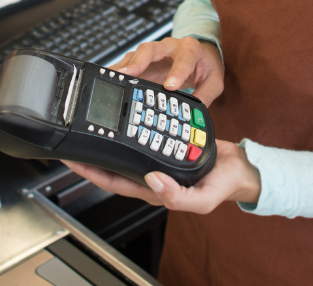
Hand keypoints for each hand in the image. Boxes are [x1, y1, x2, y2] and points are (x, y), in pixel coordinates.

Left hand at [62, 140, 260, 213]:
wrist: (241, 168)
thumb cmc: (223, 186)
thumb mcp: (203, 198)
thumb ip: (177, 196)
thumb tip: (151, 180)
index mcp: (152, 188)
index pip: (113, 181)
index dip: (90, 171)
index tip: (72, 159)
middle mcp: (149, 173)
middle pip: (112, 163)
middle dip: (90, 153)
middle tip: (72, 136)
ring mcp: (156, 158)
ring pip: (124, 148)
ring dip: (108, 137)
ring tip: (92, 122)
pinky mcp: (165, 143)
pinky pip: (142, 134)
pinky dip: (129, 125)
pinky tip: (123, 114)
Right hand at [111, 37, 224, 106]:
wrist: (202, 54)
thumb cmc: (206, 66)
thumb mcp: (214, 81)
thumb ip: (206, 95)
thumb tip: (194, 114)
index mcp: (190, 49)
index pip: (184, 58)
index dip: (177, 72)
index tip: (170, 86)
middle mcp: (170, 46)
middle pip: (151, 48)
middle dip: (139, 61)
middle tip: (129, 75)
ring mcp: (155, 52)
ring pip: (136, 54)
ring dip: (125, 67)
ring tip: (113, 79)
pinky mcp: (144, 60)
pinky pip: (129, 62)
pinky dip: (119, 70)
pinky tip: (110, 78)